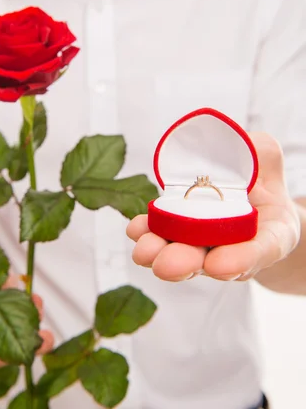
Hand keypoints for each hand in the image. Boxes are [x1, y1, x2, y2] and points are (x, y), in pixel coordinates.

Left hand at [127, 132, 300, 281]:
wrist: (247, 188)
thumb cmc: (261, 175)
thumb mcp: (267, 159)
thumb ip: (260, 154)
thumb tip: (244, 144)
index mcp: (271, 233)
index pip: (259, 252)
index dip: (239, 260)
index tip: (218, 264)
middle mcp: (235, 247)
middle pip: (209, 262)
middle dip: (186, 262)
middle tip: (168, 264)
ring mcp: (203, 243)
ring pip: (180, 255)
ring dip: (159, 253)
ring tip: (145, 251)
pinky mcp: (176, 232)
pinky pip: (161, 235)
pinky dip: (147, 233)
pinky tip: (136, 229)